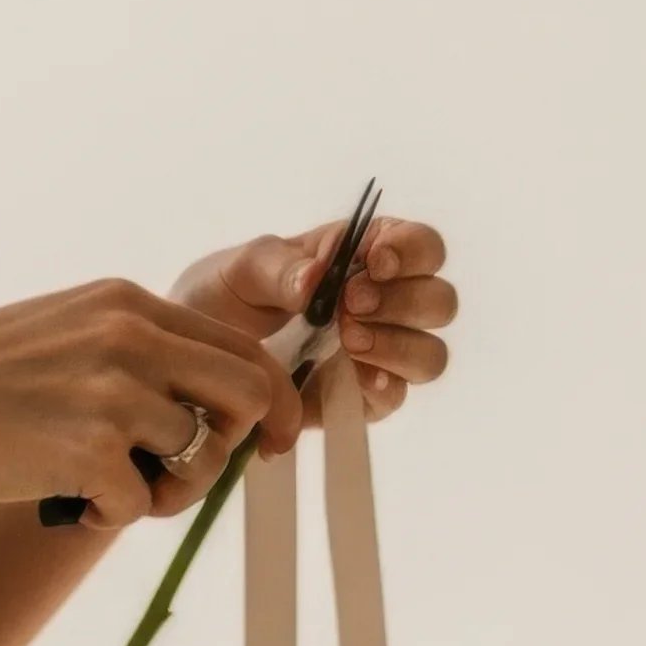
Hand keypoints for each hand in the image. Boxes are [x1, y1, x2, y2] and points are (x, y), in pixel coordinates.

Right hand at [0, 282, 299, 531]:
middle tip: (179, 480)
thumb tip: (228, 406)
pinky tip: (65, 497)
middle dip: (229, 451)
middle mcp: (129, 335)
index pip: (244, 350)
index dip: (273, 405)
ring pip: (200, 460)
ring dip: (168, 494)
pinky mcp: (92, 448)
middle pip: (248, 398)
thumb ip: (144, 356)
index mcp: (128, 304)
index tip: (272, 443)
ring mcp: (112, 390)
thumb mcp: (71, 339)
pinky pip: (142, 505)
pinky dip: (109, 515)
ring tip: (109, 489)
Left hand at [170, 212, 456, 420]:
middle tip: (348, 308)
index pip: (423, 245)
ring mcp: (382, 355)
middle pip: (440, 301)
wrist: (205, 363)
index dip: (413, 251)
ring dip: (396, 346)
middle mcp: (386, 304)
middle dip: (401, 303)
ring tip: (346, 342)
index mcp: (365, 255)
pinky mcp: (367, 399)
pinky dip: (382, 385)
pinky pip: (398, 395)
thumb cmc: (222, 301)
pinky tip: (354, 376)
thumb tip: (318, 278)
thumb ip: (279, 267)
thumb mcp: (240, 269)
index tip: (375, 264)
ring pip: (431, 355)